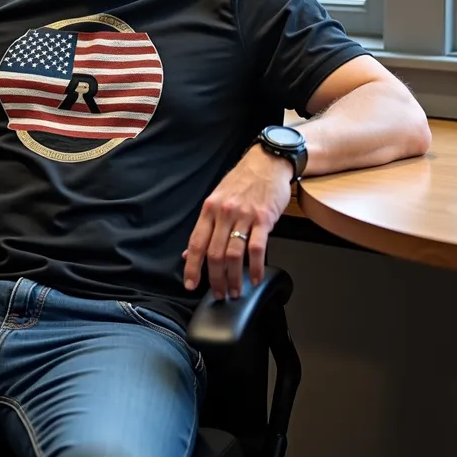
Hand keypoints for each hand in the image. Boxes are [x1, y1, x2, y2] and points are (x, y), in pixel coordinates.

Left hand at [183, 144, 292, 299]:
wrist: (267, 163)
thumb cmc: (242, 182)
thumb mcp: (217, 200)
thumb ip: (205, 228)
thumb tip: (189, 253)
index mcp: (209, 209)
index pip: (196, 243)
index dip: (192, 267)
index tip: (190, 284)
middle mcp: (224, 213)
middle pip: (214, 253)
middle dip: (215, 279)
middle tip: (218, 294)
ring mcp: (244, 216)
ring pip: (234, 254)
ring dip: (234, 278)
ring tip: (235, 291)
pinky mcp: (264, 219)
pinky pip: (257, 248)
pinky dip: (256, 268)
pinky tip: (256, 278)